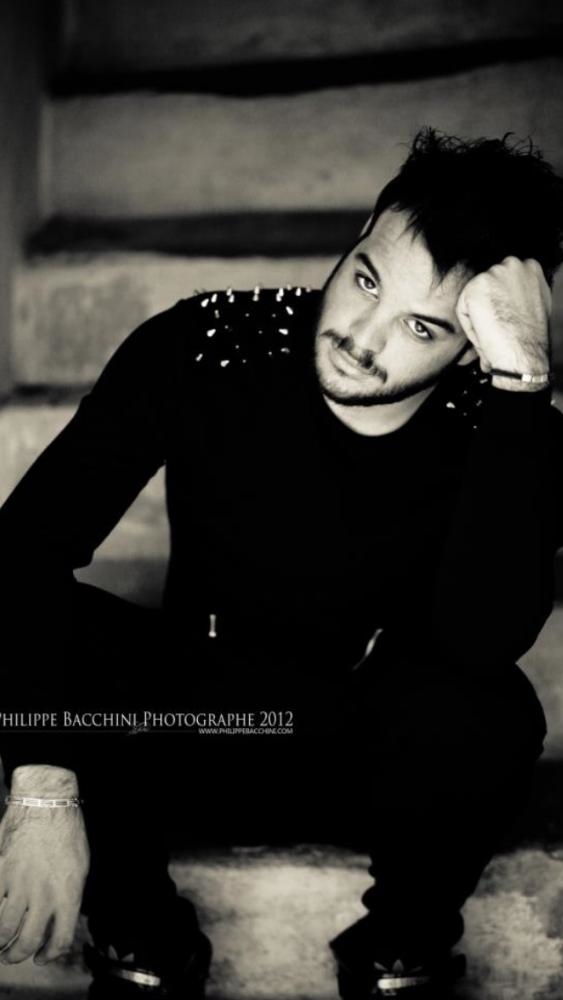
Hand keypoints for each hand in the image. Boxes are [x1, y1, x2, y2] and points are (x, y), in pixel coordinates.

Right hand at [0, 803, 89, 964]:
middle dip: (17, 955)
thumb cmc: (67, 832)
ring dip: (0, 943)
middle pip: (26, 942)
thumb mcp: (81, 867)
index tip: (41, 956)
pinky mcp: (0, 873)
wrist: (46, 803)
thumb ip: (70, 898)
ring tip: (0, 944)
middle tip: (13, 955)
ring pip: (3, 931)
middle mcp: (43, 895)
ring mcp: (19, 885)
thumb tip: (59, 921)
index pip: (59, 940)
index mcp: (68, 895)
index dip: (49, 954)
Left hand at [455, 257, 550, 376]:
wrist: (524, 352)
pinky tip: (484, 334)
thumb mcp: (534, 304)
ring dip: (478, 316)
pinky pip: (462, 307)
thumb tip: (507, 297)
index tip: (501, 316)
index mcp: (529, 268)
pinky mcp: (475, 287)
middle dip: (487, 306)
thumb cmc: (531, 336)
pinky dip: (469, 324)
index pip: (502, 280)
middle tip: (494, 328)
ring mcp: (493, 274)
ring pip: (473, 296)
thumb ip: (521, 292)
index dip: (500, 301)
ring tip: (492, 333)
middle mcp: (513, 265)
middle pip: (487, 286)